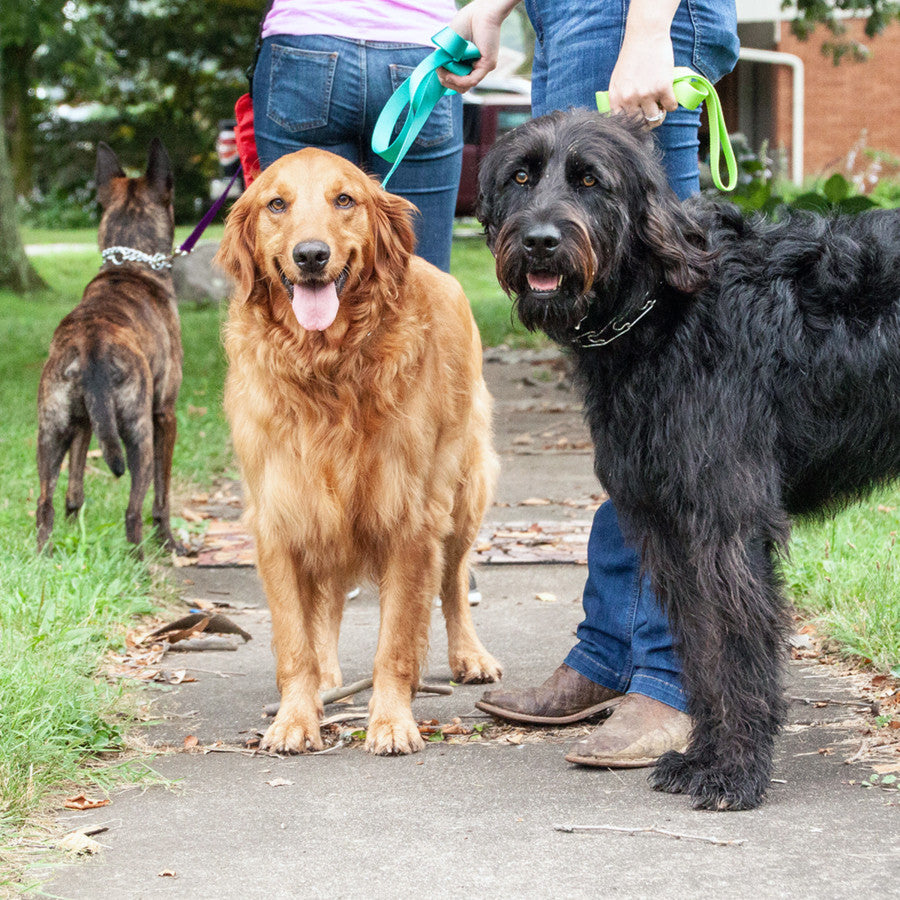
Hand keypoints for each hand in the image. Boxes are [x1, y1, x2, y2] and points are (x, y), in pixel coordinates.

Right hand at [436, 0, 517, 93]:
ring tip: (445, 73)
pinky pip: (471, 80)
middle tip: (441, 71)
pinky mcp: (488, 65)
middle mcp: (475, 68)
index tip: (438, 71)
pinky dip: (459, 80)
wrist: (480, 12)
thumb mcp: (449, 45)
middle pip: (459, 87)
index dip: (445, 80)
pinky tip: (451, 75)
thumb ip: (444, 59)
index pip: (456, 82)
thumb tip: (438, 73)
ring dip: (451, 81)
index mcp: (467, 64)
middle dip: (446, 81)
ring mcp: (482, 68)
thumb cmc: (465, 23)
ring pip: (464, 86)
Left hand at [608, 8, 678, 127]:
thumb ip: (617, 99)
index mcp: (616, 98)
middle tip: (652, 114)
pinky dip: (672, 104)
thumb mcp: (616, 80)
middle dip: (647, 122)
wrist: (645, 35)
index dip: (631, 126)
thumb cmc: (631, 56)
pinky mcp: (663, 87)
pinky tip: (669, 97)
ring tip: (660, 105)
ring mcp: (646, 94)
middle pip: (640, 124)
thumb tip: (621, 119)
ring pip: (656, 118)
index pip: (622, 124)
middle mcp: (630, 98)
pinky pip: (670, 107)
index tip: (638, 123)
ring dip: (660, 115)